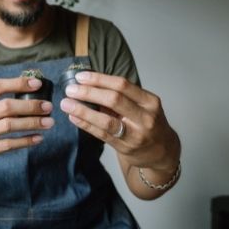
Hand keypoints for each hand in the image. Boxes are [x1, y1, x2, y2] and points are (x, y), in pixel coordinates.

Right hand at [0, 77, 53, 166]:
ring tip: (48, 122)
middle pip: (6, 107)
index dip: (18, 83)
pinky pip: (7, 145)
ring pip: (9, 126)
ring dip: (31, 123)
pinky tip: (37, 138)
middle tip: (48, 106)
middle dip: (30, 106)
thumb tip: (26, 87)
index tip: (38, 84)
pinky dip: (25, 141)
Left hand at [60, 71, 179, 171]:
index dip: (99, 79)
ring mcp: (136, 135)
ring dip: (83, 111)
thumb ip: (121, 96)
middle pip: (114, 100)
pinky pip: (102, 134)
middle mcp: (145, 117)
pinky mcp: (125, 148)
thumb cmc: (148, 122)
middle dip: (89, 93)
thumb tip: (89, 84)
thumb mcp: (143, 106)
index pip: (122, 85)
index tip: (80, 76)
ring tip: (66, 104)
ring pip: (106, 120)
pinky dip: (86, 124)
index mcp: (150, 101)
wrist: (162, 152)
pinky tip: (73, 117)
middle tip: (70, 89)